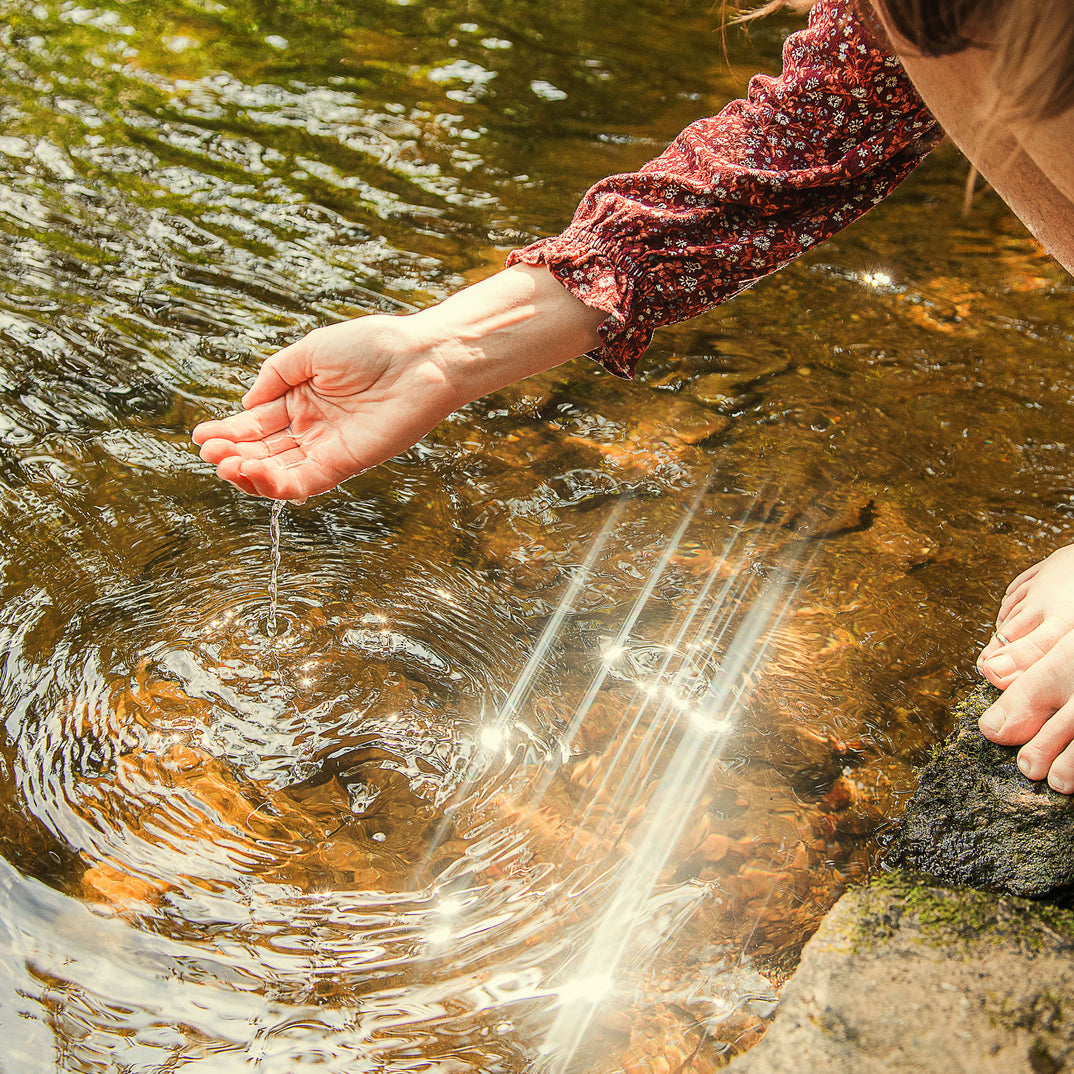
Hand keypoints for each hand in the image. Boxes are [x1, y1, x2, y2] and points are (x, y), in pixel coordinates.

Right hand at [192, 266, 605, 500]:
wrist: (420, 359)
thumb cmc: (374, 347)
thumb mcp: (312, 351)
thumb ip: (275, 376)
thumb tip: (245, 405)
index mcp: (302, 401)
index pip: (257, 425)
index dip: (228, 432)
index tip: (201, 436)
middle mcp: (313, 429)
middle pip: (263, 452)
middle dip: (232, 455)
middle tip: (209, 452)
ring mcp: (328, 448)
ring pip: (279, 473)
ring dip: (248, 474)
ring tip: (224, 465)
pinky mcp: (345, 464)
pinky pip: (305, 483)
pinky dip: (277, 484)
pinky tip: (252, 473)